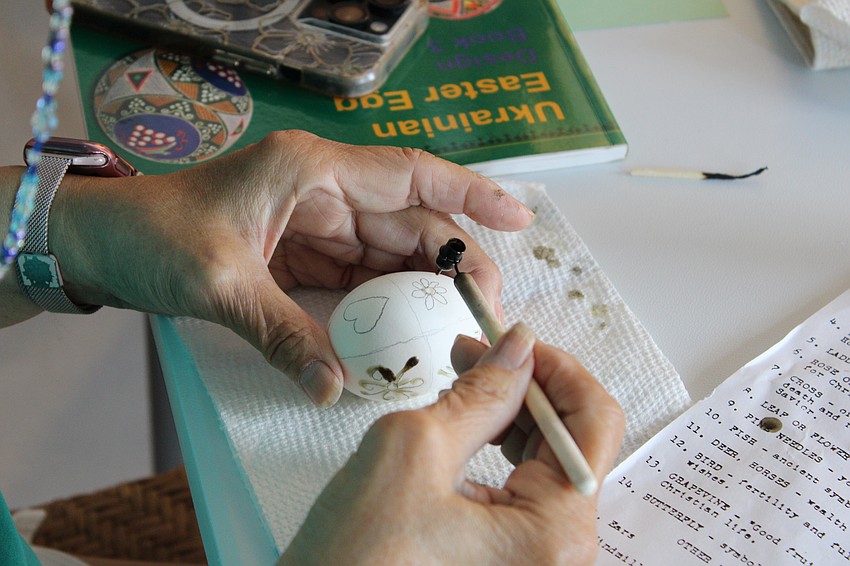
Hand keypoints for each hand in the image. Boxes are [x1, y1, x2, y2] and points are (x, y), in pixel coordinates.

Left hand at [48, 131, 533, 405]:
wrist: (107, 243)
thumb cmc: (154, 236)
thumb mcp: (218, 283)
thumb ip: (281, 334)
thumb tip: (334, 390)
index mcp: (313, 171)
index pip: (411, 174)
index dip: (472, 193)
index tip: (518, 218)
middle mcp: (327, 191)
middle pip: (413, 221)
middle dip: (455, 262)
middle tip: (486, 312)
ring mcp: (320, 225)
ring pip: (394, 252)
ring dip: (427, 287)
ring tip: (459, 328)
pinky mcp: (309, 256)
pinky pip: (364, 278)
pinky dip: (390, 304)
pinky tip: (412, 331)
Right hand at [279, 324, 624, 564]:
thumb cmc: (358, 559)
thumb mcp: (415, 449)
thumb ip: (481, 393)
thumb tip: (518, 348)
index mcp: (554, 531)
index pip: (594, 420)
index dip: (555, 367)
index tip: (514, 341)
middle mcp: (558, 551)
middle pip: (573, 438)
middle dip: (527, 385)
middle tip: (477, 352)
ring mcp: (535, 555)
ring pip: (547, 458)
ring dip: (511, 411)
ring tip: (465, 383)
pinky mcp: (509, 555)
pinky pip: (523, 485)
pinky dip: (498, 444)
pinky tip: (465, 425)